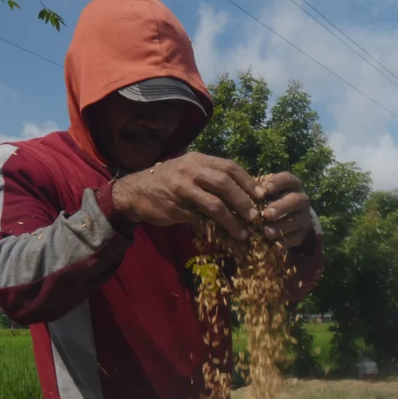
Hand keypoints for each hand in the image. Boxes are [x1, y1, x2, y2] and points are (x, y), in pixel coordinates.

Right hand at [111, 153, 261, 239]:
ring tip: (243, 234)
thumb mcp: (189, 169)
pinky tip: (221, 239)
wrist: (135, 190)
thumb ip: (211, 176)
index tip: (262, 195)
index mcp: (198, 160)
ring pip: (214, 205)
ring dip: (232, 222)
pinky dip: (212, 232)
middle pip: (224, 185)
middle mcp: (190, 171)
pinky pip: (199, 222)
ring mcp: (182, 190)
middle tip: (256, 217)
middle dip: (243, 202)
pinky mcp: (175, 209)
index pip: (229, 167)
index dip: (248, 181)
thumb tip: (243, 192)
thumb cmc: (169, 180)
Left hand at [257, 172, 315, 247]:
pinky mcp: (302, 234)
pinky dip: (285, 242)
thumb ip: (258, 190)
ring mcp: (304, 217)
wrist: (289, 218)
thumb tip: (242, 191)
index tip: (265, 189)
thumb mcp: (267, 192)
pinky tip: (274, 246)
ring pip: (297, 221)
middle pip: (296, 200)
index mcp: (293, 185)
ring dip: (281, 227)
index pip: (288, 179)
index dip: (278, 183)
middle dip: (281, 207)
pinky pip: (296, 238)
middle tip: (267, 214)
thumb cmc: (272, 200)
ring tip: (267, 232)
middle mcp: (302, 199)